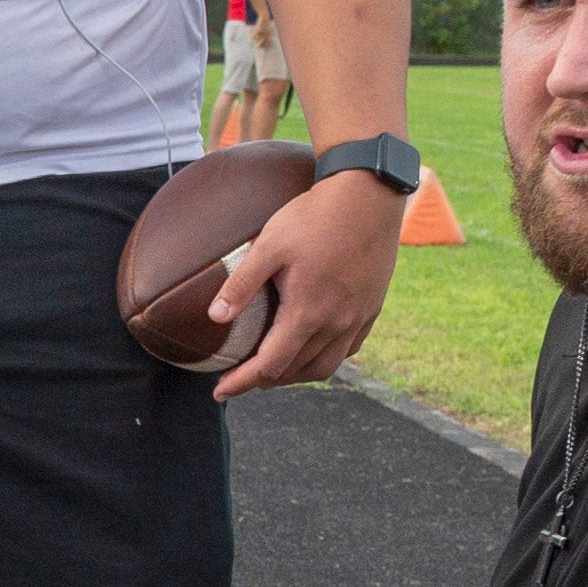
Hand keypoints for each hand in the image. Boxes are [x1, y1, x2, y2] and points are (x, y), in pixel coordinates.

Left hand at [208, 167, 408, 400]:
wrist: (368, 195)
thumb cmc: (314, 217)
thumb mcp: (269, 245)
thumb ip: (241, 284)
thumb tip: (214, 317)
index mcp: (307, 313)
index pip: (271, 365)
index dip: (242, 382)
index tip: (219, 391)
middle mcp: (336, 323)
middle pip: (297, 371)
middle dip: (266, 381)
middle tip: (241, 379)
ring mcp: (358, 317)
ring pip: (326, 365)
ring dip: (296, 374)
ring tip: (274, 371)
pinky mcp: (372, 307)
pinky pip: (349, 348)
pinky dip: (326, 357)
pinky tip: (312, 349)